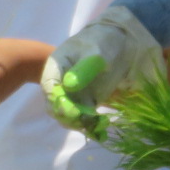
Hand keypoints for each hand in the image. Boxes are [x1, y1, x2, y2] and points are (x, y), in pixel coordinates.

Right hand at [41, 6, 162, 133]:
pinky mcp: (87, 102)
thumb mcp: (95, 51)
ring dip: (79, 123)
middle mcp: (61, 83)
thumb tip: (69, 85)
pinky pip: (83, 118)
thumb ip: (84, 67)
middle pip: (55, 105)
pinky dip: (90, 125)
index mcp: (57, 66)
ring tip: (96, 125)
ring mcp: (74, 94)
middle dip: (67, 116)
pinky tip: (101, 128)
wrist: (120, 42)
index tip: (69, 109)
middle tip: (83, 121)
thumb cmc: (104, 41)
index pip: (49, 86)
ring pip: (68, 115)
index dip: (55, 100)